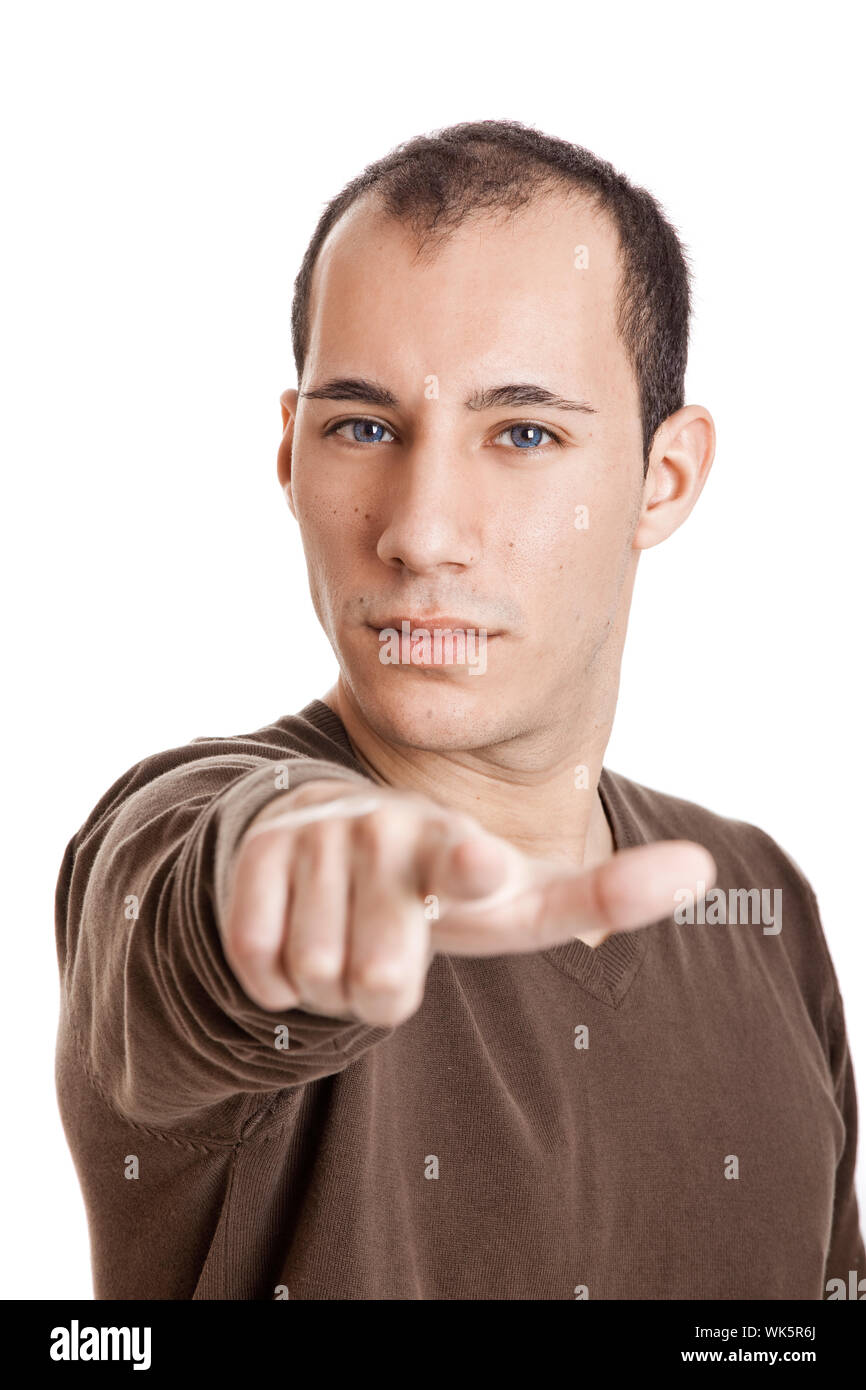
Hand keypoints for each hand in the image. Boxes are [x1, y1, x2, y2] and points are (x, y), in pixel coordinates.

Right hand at [221, 779, 714, 1025]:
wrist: (327, 835)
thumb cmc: (442, 883)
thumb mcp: (518, 898)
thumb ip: (605, 892)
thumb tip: (705, 866)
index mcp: (458, 845)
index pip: (464, 863)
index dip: (469, 869)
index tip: (481, 865)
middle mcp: (386, 829)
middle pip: (379, 982)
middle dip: (383, 989)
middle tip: (390, 945)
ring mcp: (316, 840)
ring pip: (318, 977)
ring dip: (332, 980)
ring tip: (346, 931)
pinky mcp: (254, 858)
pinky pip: (260, 964)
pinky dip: (279, 976)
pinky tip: (299, 931)